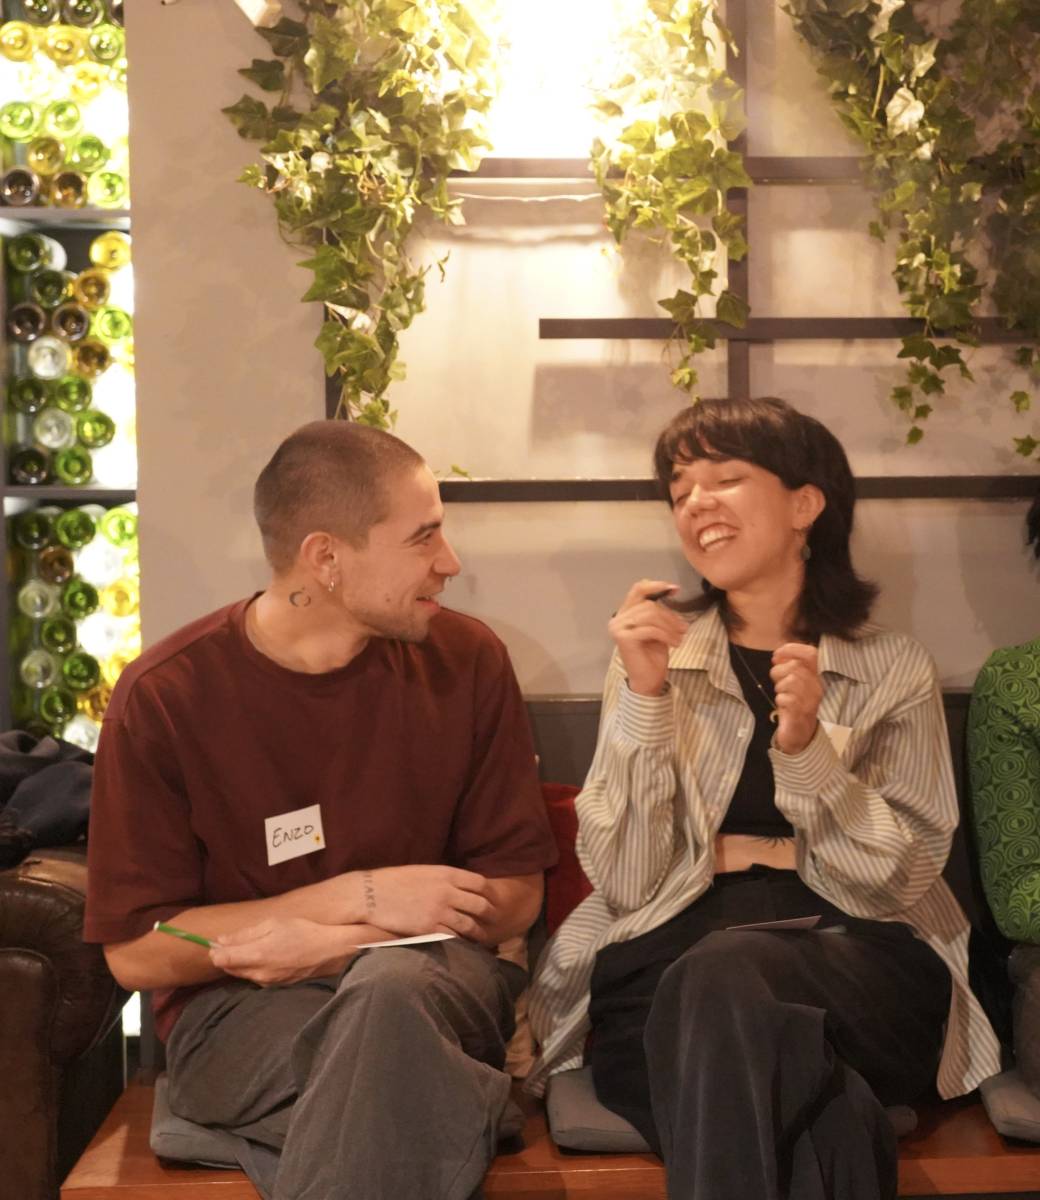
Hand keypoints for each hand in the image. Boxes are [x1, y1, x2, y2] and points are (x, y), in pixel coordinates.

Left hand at [209, 917, 367, 985]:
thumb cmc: (301, 930)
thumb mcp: (272, 924)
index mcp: (256, 955)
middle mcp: (259, 973)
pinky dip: (254, 968)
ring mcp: (268, 982)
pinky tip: (265, 956)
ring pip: (243, 975)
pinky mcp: (276, 986)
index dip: (215, 952)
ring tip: (253, 947)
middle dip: (227, 957)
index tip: (217, 943)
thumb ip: (244, 934)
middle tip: (234, 942)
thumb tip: (220, 941)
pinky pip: (256, 978)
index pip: (222, 960)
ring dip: (241, 963)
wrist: (327, 949)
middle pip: (230, 969)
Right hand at [364, 865, 491, 938]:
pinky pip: (453, 938)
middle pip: (480, 904)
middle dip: (490, 914)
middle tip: (494, 922)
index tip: (494, 901)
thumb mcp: (424, 871)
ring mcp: (439, 911)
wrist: (370, 895)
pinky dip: (461, 942)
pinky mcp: (429, 929)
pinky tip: (463, 946)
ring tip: (482, 939)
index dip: (491, 894)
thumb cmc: (394, 881)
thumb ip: (444, 879)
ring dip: (478, 933)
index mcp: (447, 873)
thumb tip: (459, 886)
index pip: (480, 883)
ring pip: (470, 924)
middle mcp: (447, 891)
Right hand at [608, 580, 685, 695]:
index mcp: (624, 613)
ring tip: (680, 636)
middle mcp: (617, 619)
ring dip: (670, 625)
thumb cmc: (653, 655)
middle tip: (683, 627)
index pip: (638, 589)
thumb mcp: (658, 628)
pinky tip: (675, 643)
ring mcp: (618, 628)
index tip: (676, 590)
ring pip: (650, 614)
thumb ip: (657, 611)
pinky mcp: (624, 638)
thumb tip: (670, 591)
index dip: (657, 585)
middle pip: (648, 604)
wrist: (648, 680)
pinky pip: (651, 629)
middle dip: (670, 615)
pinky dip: (667, 635)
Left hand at [770, 642, 822, 755]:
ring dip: (780, 687)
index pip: (811, 654)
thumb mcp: (793, 683)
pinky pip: (786, 698)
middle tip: (777, 682)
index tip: (777, 655)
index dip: (792, 649)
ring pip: (791, 681)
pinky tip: (782, 705)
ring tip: (781, 694)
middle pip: (795, 667)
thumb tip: (778, 655)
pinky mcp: (801, 713)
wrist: (799, 735)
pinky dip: (780, 700)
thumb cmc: (794, 706)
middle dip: (779, 672)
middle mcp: (817, 687)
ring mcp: (811, 700)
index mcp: (816, 677)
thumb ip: (789, 667)